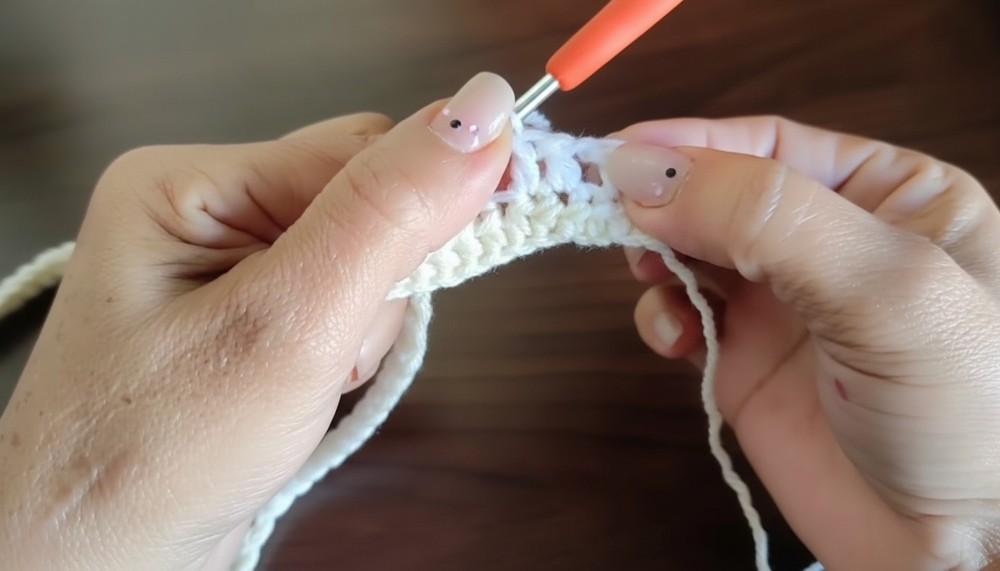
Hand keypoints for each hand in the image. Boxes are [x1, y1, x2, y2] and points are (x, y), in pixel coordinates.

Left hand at [0, 72, 514, 570]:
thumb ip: (388, 214)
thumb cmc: (159, 454)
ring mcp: (225, 268)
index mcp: (190, 182)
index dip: (425, 194)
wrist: (96, 566)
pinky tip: (308, 387)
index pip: (355, 147)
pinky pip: (339, 302)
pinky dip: (348, 346)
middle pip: (362, 202)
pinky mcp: (248, 318)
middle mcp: (203, 211)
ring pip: (362, 258)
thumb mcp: (290, 324)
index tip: (475, 241)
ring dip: (364, 323)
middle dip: (379, 281)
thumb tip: (486, 107)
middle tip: (336, 348)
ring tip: (311, 380)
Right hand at [607, 117, 999, 570]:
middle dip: (664, 199)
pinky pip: (682, 316)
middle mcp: (830, 242)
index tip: (616, 154)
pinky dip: (659, 316)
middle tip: (611, 214)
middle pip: (720, 191)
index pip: (772, 144)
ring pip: (690, 250)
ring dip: (654, 254)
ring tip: (649, 272)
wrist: (956, 547)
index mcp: (887, 196)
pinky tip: (672, 336)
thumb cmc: (967, 409)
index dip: (691, 144)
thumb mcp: (882, 288)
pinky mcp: (746, 363)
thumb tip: (638, 171)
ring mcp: (784, 305)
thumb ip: (765, 217)